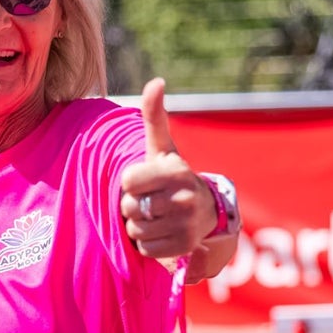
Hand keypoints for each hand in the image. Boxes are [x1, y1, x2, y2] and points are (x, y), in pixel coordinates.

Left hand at [119, 80, 218, 260]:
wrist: (206, 211)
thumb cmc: (173, 177)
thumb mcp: (163, 148)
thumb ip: (154, 117)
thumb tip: (155, 82)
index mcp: (175, 172)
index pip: (127, 181)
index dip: (130, 183)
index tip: (144, 181)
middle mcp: (184, 198)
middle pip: (127, 208)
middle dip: (132, 206)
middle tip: (150, 201)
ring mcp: (186, 224)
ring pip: (135, 230)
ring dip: (139, 226)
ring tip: (156, 216)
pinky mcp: (184, 247)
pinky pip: (145, 249)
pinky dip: (148, 244)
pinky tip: (162, 232)